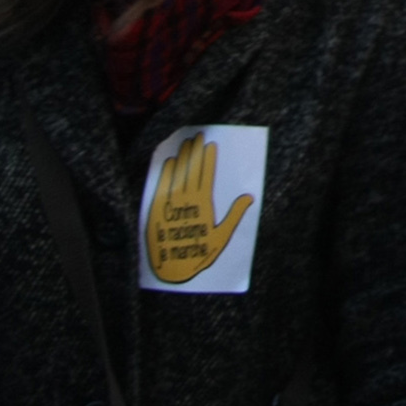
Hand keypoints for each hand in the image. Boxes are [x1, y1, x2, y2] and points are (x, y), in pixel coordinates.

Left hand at [145, 133, 253, 283]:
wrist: (171, 271)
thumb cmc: (199, 255)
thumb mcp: (222, 238)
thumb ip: (234, 215)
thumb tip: (249, 197)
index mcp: (203, 205)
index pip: (206, 175)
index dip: (208, 158)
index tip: (211, 144)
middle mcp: (185, 201)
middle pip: (191, 170)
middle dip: (195, 151)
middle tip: (197, 135)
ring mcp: (169, 204)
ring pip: (176, 175)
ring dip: (181, 157)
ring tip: (184, 142)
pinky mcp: (155, 211)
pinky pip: (160, 187)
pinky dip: (164, 173)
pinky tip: (168, 162)